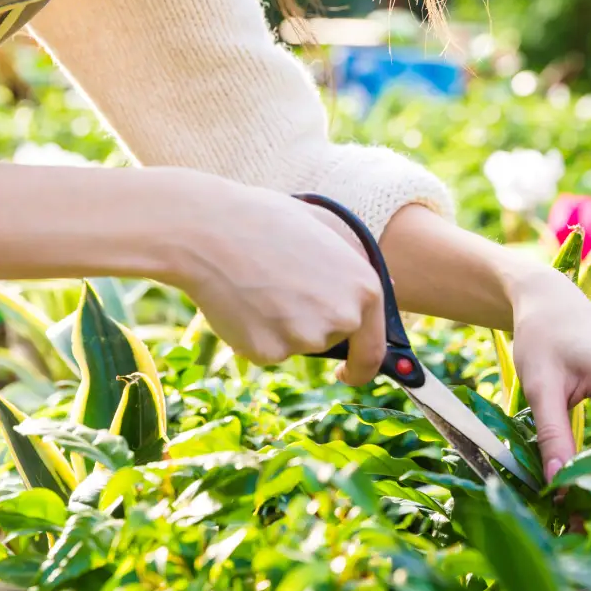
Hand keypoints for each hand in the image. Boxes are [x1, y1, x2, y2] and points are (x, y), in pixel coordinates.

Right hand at [165, 175, 387, 383]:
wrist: (209, 230)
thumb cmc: (264, 219)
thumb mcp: (323, 229)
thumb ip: (354, 263)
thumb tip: (381, 288)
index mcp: (365, 288)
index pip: (374, 348)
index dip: (361, 365)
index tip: (347, 371)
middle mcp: (342, 317)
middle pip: (330, 341)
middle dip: (310, 326)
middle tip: (280, 293)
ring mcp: (306, 338)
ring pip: (296, 344)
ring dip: (280, 327)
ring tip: (257, 285)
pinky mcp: (269, 352)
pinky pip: (265, 350)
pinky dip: (253, 333)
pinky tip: (240, 300)